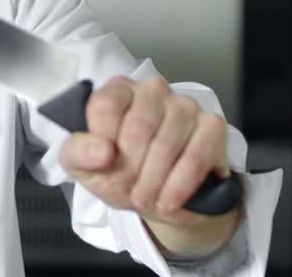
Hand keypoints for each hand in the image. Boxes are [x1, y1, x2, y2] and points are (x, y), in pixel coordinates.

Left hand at [58, 75, 238, 255]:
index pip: (105, 107)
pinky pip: (196, 156)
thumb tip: (101, 151)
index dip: (103, 146)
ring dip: (154, 183)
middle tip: (129, 192)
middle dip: (130, 170)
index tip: (105, 167)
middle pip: (138, 129)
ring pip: (166, 145)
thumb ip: (78, 153)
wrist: (159, 198)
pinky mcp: (212, 125)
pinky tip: (170, 201)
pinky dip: (181, 185)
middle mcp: (152, 90)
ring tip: (147, 200)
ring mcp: (184, 105)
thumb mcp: (82, 166)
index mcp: (117, 91)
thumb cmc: (117, 172)